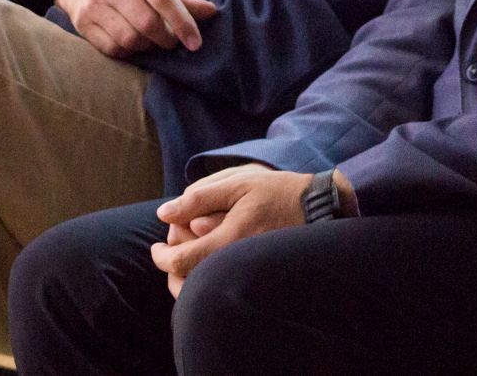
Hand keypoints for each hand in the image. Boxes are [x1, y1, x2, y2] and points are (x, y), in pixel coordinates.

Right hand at [54, 0, 213, 57]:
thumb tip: (210, 11)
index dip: (183, 22)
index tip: (195, 43)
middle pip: (147, 24)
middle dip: (166, 39)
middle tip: (171, 40)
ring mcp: (94, 5)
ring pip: (130, 39)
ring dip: (147, 47)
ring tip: (151, 40)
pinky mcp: (82, 23)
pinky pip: (113, 48)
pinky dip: (129, 51)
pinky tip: (132, 43)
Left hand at [152, 164, 331, 296]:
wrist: (321, 209)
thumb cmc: (279, 192)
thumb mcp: (239, 183)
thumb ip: (199, 198)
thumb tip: (163, 213)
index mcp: (230, 239)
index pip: (182, 261)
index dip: (162, 257)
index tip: (156, 248)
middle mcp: (239, 264)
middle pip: (189, 283)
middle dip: (173, 266)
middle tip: (171, 249)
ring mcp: (249, 274)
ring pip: (206, 292)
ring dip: (188, 279)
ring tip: (186, 258)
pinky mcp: (257, 279)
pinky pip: (224, 291)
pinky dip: (208, 283)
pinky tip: (207, 266)